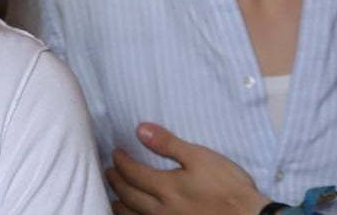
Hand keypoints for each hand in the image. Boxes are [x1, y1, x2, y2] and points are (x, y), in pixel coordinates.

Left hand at [107, 123, 265, 214]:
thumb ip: (168, 144)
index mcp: (167, 187)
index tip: (115, 153)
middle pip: (129, 196)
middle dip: (116, 182)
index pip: (133, 173)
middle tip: (109, 172)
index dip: (120, 162)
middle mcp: (162, 210)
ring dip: (120, 206)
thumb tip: (139, 129)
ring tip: (114, 199)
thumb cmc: (228, 187)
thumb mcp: (200, 157)